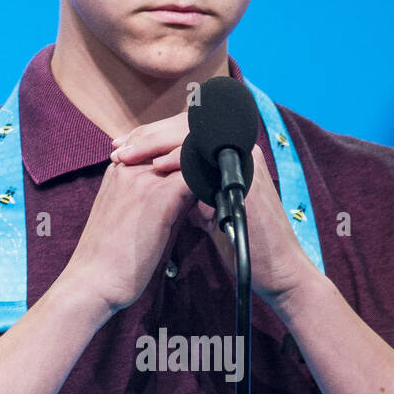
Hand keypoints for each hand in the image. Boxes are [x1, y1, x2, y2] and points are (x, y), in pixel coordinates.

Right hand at [58, 149, 197, 323]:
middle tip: (211, 191)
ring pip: (188, 157)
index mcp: (118, 170)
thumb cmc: (110, 257)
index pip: (161, 148)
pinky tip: (210, 212)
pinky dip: (208, 190)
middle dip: (196, 163)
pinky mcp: (159, 196)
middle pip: (175, 145)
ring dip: (204, 176)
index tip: (196, 181)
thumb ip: (150, 197)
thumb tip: (184, 196)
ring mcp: (143, 179)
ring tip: (210, 205)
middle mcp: (128, 167)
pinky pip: (195, 177)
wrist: (93, 279)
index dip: (181, 159)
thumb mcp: (125, 215)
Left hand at [112, 119, 321, 309]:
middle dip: (147, 135)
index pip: (183, 130)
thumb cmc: (238, 239)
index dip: (150, 135)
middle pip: (187, 125)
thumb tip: (154, 175)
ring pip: (195, 135)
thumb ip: (185, 186)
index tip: (120, 146)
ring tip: (129, 155)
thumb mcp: (205, 206)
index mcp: (227, 154)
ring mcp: (244, 160)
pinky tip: (158, 167)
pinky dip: (182, 158)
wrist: (275, 269)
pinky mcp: (247, 176)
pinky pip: (210, 157)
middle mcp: (237, 150)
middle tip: (118, 148)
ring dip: (158, 142)